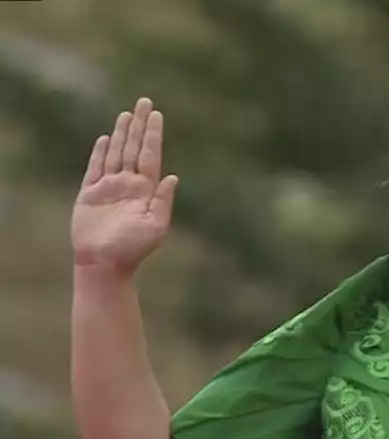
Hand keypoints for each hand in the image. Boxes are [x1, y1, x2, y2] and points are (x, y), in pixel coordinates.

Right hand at [71, 96, 177, 273]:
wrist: (105, 262)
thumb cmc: (133, 248)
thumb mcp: (156, 225)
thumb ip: (163, 201)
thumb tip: (173, 177)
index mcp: (146, 190)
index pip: (150, 155)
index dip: (153, 135)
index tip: (156, 115)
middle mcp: (129, 185)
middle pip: (134, 148)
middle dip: (139, 126)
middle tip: (145, 102)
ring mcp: (109, 187)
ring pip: (116, 153)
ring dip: (121, 134)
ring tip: (127, 114)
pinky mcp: (90, 193)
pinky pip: (95, 168)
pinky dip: (100, 153)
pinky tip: (106, 139)